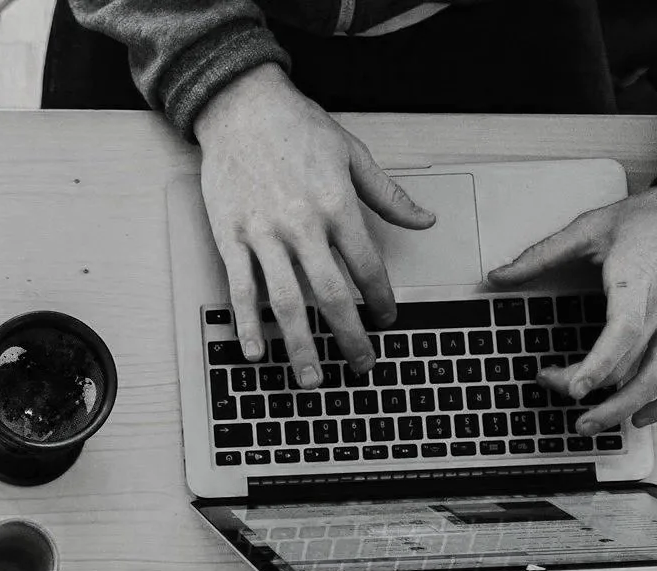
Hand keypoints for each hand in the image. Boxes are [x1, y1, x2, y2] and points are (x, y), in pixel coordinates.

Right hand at [192, 64, 434, 386]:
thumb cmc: (298, 127)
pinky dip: (248, 325)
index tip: (388, 320)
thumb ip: (388, 196)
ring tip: (312, 378)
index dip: (382, 298)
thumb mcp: (353, 154)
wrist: (242, 107)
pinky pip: (241, 290)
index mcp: (337, 205)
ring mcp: (263, 235)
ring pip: (287, 302)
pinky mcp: (231, 238)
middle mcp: (302, 225)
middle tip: (361, 364)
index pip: (367, 266)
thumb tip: (426, 222)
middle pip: (332, 294)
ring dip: (300, 345)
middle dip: (350, 336)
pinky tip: (257, 353)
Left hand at [488, 177, 656, 433]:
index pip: (623, 332)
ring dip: (625, 409)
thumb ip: (542, 254)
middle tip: (553, 386)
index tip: (572, 389)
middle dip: (589, 387)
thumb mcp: (593, 225)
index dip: (597, 365)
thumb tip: (497, 276)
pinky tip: (641, 415)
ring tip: (591, 424)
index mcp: (639, 280)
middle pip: (632, 365)